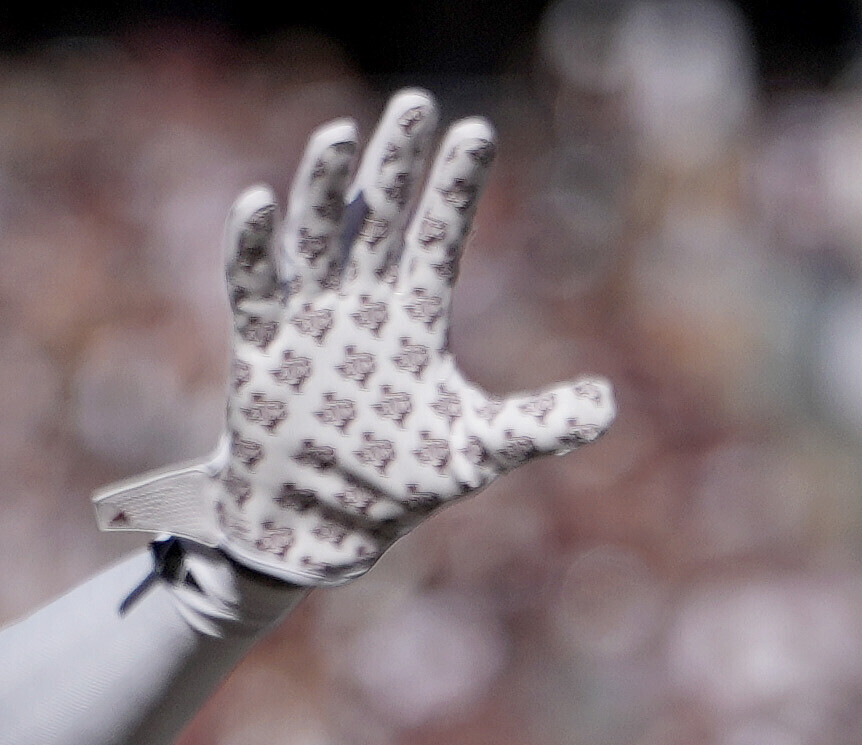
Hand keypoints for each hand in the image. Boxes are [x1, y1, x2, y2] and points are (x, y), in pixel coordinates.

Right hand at [93, 90, 615, 586]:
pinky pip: (254, 284)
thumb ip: (539, 425)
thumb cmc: (398, 479)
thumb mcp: (477, 451)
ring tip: (341, 134)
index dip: (455, 186)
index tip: (477, 131)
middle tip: (415, 104)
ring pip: (317, 233)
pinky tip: (259, 202)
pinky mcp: (263, 343)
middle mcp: (360, 298)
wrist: (323, 524)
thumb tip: (609, 405)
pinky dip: (253, 245)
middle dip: (396, 160)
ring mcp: (309, 315)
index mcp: (413, 312)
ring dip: (326, 187)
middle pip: (379, 212)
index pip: (439, 234)